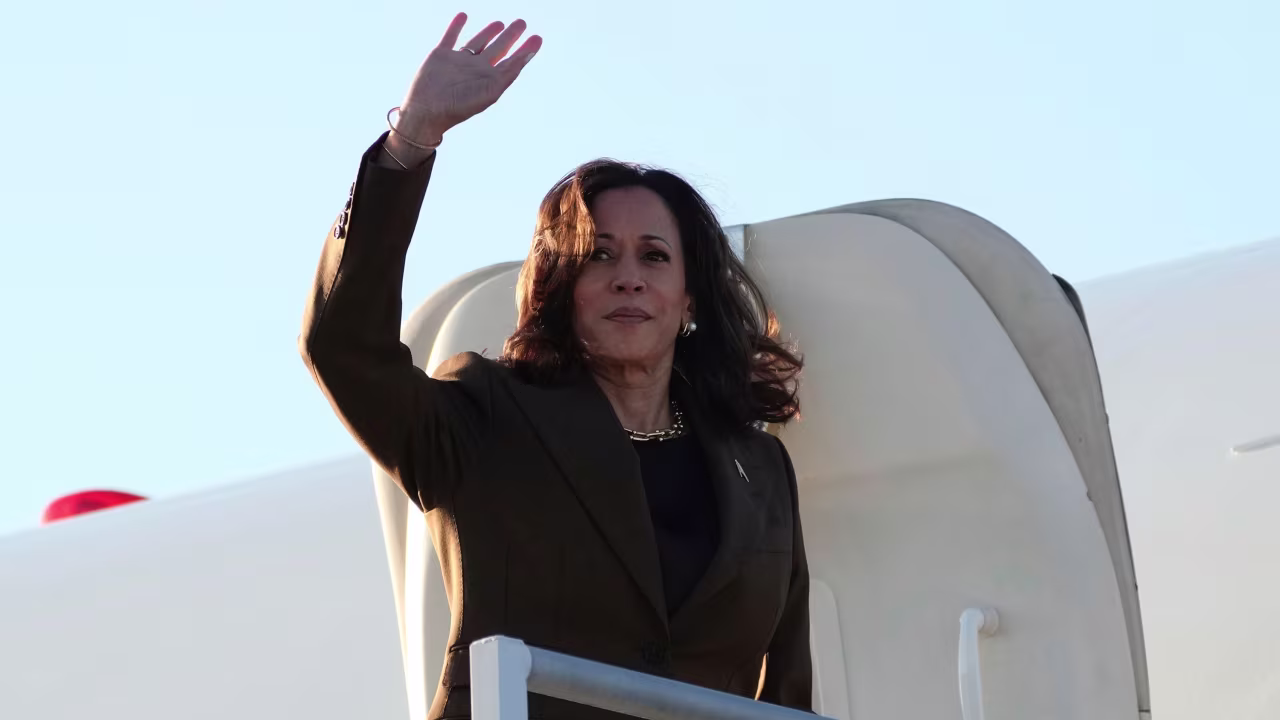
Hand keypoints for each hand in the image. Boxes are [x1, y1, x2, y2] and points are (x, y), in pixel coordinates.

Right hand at [394, 13, 541, 145]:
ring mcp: (458, 62)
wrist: (427, 110)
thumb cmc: (460, 105)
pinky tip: (463, 16)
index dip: (526, 50)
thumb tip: (529, 53)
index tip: (537, 38)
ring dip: (488, 32)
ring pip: (477, 42)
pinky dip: (456, 26)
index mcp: (489, 79)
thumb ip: (510, 71)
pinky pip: (450, 36)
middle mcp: (476, 69)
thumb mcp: (491, 89)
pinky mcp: (440, 55)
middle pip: (498, 48)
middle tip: (521, 23)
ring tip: (500, 24)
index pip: (512, 62)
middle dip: (510, 36)